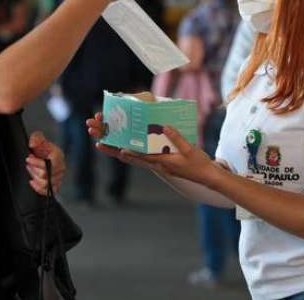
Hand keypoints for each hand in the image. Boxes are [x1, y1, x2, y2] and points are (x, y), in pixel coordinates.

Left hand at [26, 131, 65, 195]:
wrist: (47, 153)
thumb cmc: (43, 147)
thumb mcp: (39, 138)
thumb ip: (36, 138)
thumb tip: (32, 144)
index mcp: (58, 156)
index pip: (47, 165)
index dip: (36, 163)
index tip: (28, 159)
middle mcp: (61, 168)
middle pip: (45, 176)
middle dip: (33, 169)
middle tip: (29, 163)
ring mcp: (59, 177)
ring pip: (45, 184)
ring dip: (34, 177)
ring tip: (31, 170)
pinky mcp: (56, 185)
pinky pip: (49, 192)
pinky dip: (39, 189)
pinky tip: (33, 182)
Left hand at [87, 114, 217, 185]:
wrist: (206, 176)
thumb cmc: (198, 163)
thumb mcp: (189, 149)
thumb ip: (176, 138)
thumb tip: (164, 126)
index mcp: (163, 162)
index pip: (141, 156)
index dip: (127, 151)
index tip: (113, 146)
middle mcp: (156, 165)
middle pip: (131, 157)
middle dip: (114, 149)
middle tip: (98, 141)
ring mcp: (157, 164)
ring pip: (134, 157)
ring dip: (120, 150)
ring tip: (105, 142)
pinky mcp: (160, 163)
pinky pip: (142, 157)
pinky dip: (131, 151)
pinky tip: (125, 146)